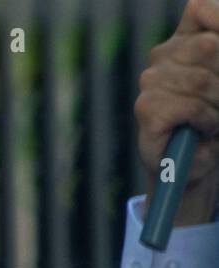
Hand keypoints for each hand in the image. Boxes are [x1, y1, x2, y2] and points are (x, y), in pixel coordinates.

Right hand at [138, 0, 218, 224]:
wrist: (198, 162)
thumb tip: (206, 22)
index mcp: (186, 38)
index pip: (203, 9)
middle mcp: (163, 55)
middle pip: (208, 46)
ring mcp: (150, 81)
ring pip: (201, 80)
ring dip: (218, 106)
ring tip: (214, 119)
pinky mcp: (146, 108)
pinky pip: (189, 105)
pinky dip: (204, 120)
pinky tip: (200, 129)